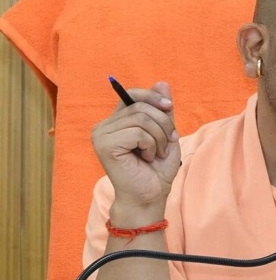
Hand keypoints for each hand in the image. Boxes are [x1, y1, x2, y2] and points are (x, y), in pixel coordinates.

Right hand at [92, 81, 180, 209]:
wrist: (150, 197)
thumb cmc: (156, 171)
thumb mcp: (165, 135)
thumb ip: (162, 111)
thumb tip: (162, 82)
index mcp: (116, 122)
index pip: (132, 94)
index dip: (152, 97)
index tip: (169, 107)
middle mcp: (104, 126)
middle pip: (141, 106)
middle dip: (163, 123)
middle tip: (167, 143)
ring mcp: (102, 135)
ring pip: (142, 119)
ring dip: (159, 137)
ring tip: (156, 154)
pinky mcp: (105, 145)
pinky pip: (138, 133)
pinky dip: (151, 146)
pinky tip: (147, 159)